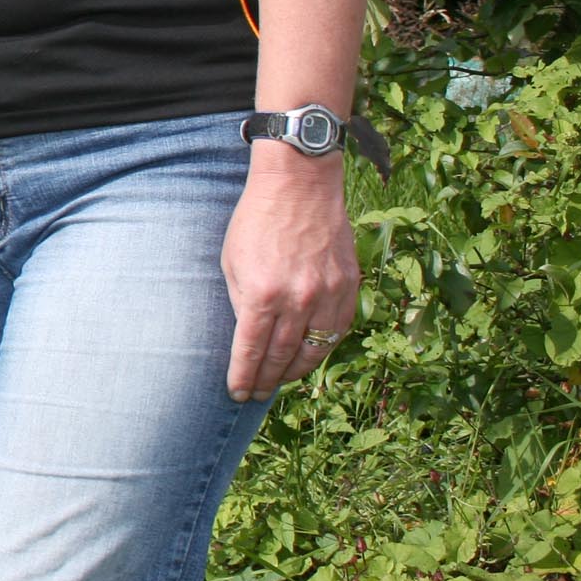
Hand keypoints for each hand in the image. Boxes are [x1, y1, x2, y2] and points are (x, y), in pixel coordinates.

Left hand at [223, 155, 359, 401]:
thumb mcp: (231, 262)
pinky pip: (337, 331)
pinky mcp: (348, 286)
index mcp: (262, 294)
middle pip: (282, 356)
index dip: (244, 376)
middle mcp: (298, 300)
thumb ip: (241, 303)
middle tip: (256, 394)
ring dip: (294, 372)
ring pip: (313, 350)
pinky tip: (308, 357)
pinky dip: (322, 349)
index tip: (237, 393)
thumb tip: (248, 338)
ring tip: (279, 382)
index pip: (251, 351)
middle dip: (266, 380)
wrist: (299, 186)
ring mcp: (328, 294)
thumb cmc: (255, 221)